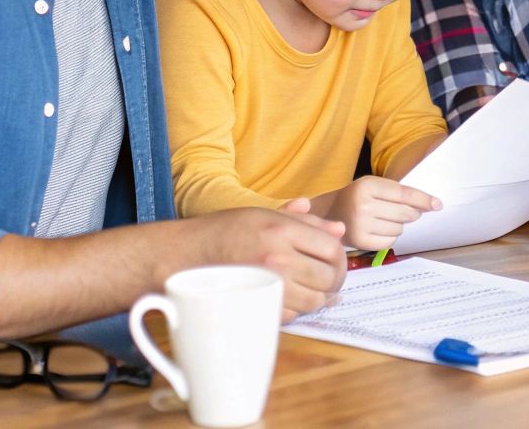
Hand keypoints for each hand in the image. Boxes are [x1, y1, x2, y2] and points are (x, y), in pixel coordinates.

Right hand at [191, 201, 347, 320]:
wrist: (187, 255)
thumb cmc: (227, 230)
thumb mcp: (266, 214)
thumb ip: (306, 221)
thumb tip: (340, 230)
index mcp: (281, 230)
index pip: (332, 248)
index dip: (340, 257)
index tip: (336, 261)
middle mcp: (277, 258)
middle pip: (328, 277)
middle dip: (335, 280)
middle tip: (331, 280)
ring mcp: (266, 285)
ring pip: (314, 301)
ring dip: (320, 298)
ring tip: (316, 292)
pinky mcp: (256, 307)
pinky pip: (292, 316)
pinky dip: (298, 310)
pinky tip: (294, 301)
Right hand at [321, 176, 442, 250]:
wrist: (329, 214)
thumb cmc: (358, 198)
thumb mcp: (374, 186)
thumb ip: (400, 193)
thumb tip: (433, 205)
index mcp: (366, 185)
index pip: (404, 194)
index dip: (424, 199)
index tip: (438, 205)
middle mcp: (363, 205)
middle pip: (406, 213)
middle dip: (411, 213)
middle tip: (403, 211)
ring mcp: (361, 226)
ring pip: (400, 228)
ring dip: (398, 225)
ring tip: (383, 219)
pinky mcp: (361, 242)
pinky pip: (390, 241)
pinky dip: (390, 236)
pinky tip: (378, 229)